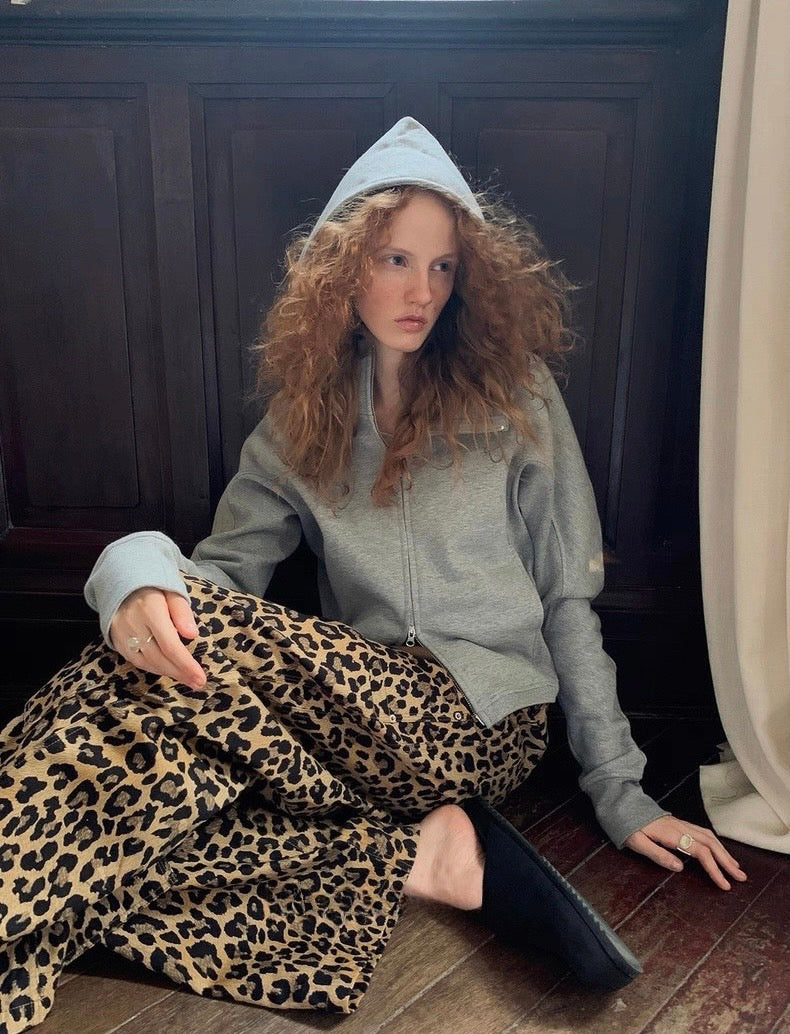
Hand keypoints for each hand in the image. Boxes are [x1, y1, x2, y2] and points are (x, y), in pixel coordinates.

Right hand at [110, 587, 206, 689]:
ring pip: (146, 662)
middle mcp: (133, 623)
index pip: (170, 645)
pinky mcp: (115, 639)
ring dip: (168, 673)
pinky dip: (153, 668)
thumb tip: (192, 634)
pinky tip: (168, 670)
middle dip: (180, 673)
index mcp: (150, 609)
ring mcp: (121, 633)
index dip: (185, 664)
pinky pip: (135, 660)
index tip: (200, 677)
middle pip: (158, 657)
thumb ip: (182, 612)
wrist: (122, 579)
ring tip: (186, 679)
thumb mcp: (173, 590)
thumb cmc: (154, 586)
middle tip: (198, 683)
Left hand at [624, 815, 746, 890]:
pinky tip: (720, 850)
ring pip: (709, 836)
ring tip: (735, 867)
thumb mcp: (637, 843)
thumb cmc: (627, 825)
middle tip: (741, 878)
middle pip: (710, 843)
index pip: (700, 852)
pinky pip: (703, 832)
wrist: (622, 803)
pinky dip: (715, 843)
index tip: (724, 884)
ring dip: (724, 852)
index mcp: (672, 834)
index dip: (714, 869)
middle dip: (727, 861)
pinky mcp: (679, 823)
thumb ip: (658, 855)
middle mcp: (681, 827)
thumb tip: (680, 868)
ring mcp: (681, 823)